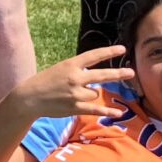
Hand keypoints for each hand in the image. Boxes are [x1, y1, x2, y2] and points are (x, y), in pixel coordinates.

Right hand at [10, 45, 135, 119]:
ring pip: (95, 93)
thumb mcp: (61, 68)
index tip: (122, 49)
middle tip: (131, 73)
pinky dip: (107, 111)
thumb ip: (78, 70)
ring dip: (90, 94)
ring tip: (73, 94)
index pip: (93, 56)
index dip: (108, 52)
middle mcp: (75, 78)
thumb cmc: (45, 81)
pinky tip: (118, 113)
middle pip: (102, 75)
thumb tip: (97, 79)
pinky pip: (95, 109)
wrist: (30, 98)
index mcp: (70, 65)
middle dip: (118, 74)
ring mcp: (75, 94)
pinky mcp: (75, 108)